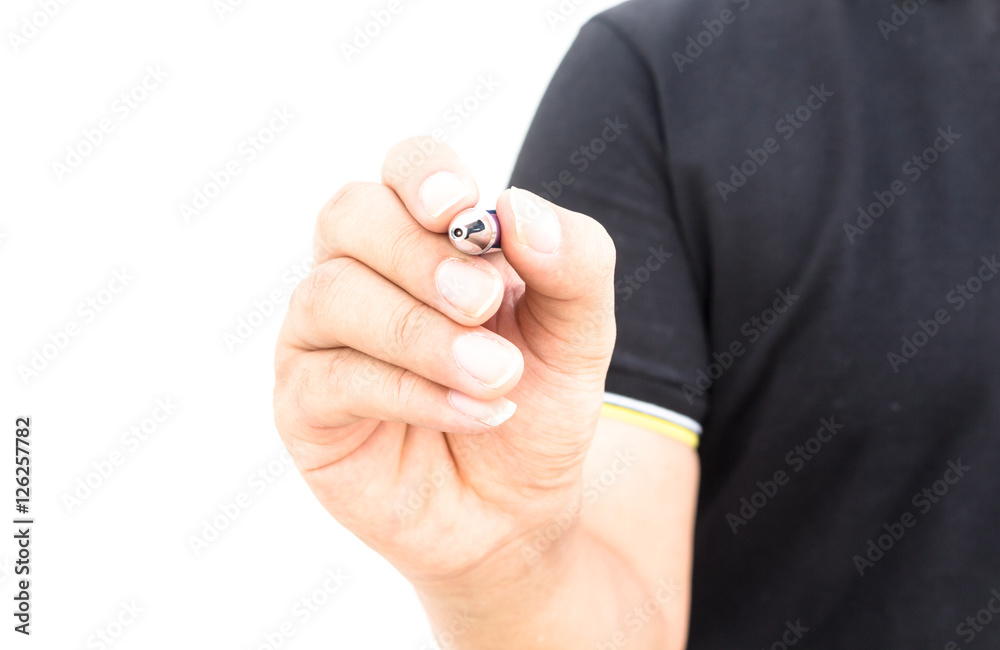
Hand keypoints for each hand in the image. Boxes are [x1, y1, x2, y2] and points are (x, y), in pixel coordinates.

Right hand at [273, 137, 616, 585]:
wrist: (517, 509)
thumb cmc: (535, 406)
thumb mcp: (579, 333)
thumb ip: (571, 262)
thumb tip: (516, 207)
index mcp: (424, 238)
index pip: (404, 168)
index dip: (425, 175)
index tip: (462, 212)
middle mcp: (359, 274)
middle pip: (350, 215)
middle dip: (421, 256)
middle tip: (487, 302)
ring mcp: (321, 338)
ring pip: (333, 294)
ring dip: (423, 332)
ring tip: (497, 375)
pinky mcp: (304, 406)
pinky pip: (335, 378)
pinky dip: (412, 392)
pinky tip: (475, 413)